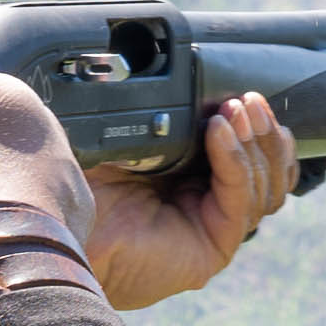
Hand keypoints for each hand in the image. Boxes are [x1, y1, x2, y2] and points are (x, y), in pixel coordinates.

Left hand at [81, 92, 295, 309]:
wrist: (58, 227)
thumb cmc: (81, 185)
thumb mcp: (130, 137)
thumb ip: (163, 115)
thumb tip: (190, 77)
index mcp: (191, 183)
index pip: (251, 159)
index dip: (259, 129)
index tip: (246, 95)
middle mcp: (206, 209)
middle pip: (268, 174)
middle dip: (264, 134)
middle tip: (248, 101)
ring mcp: (213, 231)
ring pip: (264, 189)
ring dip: (254, 145)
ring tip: (233, 112)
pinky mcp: (213, 248)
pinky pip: (239, 200)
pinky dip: (235, 161)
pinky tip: (218, 132)